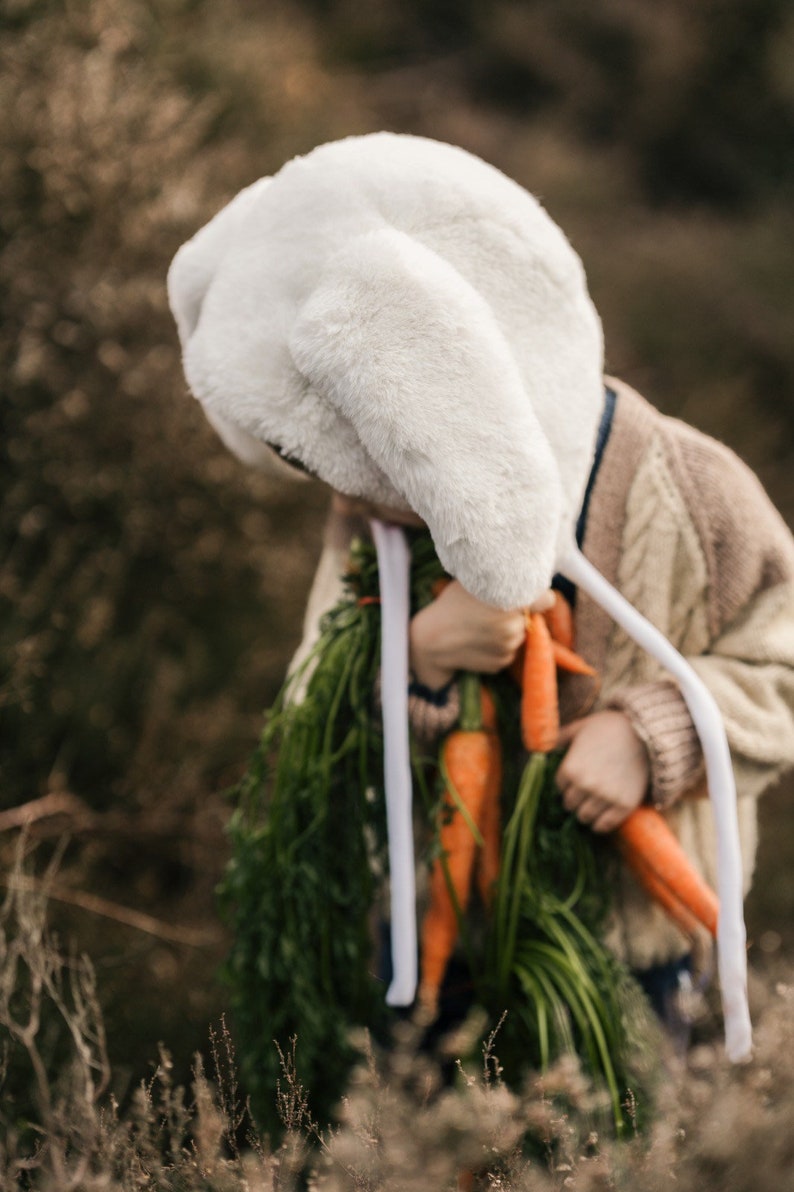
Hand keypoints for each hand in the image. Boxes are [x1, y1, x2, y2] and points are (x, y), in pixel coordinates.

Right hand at [409, 580, 540, 689]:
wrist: (429, 640)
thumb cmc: (450, 605)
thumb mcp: (474, 583)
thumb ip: (503, 582)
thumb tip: (526, 577)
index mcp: (511, 604)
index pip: (547, 600)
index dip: (538, 597)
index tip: (528, 596)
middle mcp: (515, 628)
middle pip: (530, 620)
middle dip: (517, 616)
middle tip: (492, 611)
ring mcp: (508, 649)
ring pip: (518, 637)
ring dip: (507, 632)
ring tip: (481, 626)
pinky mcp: (500, 664)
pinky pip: (506, 652)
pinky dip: (497, 647)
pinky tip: (477, 640)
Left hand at [555, 710, 650, 833]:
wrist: (643, 733)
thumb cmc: (608, 727)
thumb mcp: (578, 727)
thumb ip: (558, 739)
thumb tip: (539, 748)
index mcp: (570, 768)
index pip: (559, 788)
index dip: (566, 784)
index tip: (574, 780)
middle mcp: (586, 786)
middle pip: (570, 805)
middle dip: (574, 799)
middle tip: (583, 793)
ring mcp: (606, 797)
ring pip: (585, 818)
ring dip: (586, 812)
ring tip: (592, 803)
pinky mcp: (624, 805)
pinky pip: (605, 826)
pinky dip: (600, 824)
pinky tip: (601, 815)